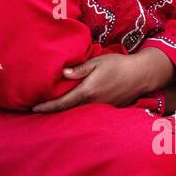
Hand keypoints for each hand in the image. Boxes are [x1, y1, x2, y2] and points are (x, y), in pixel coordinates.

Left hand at [33, 50, 175, 112]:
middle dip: (53, 111)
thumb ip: (80, 69)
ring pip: (79, 113)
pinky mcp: (108, 109)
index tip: (35, 108)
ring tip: (51, 111)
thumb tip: (63, 73)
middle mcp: (93, 102)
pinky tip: (72, 109)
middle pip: (68, 111)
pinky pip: (89, 112)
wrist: (141, 75)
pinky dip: (78, 112)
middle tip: (37, 111)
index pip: (63, 102)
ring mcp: (101, 107)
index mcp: (87, 90)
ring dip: (65, 113)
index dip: (48, 107)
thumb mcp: (98, 62)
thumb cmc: (118, 64)